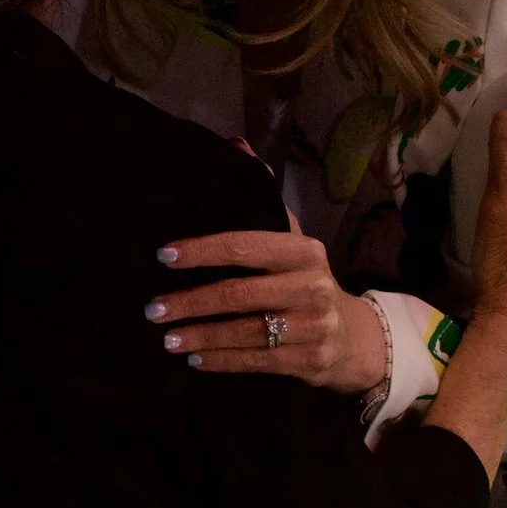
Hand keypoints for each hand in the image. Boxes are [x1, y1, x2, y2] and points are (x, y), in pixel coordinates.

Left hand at [148, 210, 390, 392]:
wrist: (353, 337)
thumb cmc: (306, 281)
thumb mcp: (293, 239)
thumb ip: (264, 198)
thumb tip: (235, 145)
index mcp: (304, 251)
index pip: (244, 246)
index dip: (202, 251)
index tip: (164, 256)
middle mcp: (312, 286)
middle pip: (240, 294)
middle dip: (192, 301)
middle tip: (153, 308)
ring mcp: (314, 326)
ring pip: (246, 332)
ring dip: (202, 336)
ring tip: (167, 338)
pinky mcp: (310, 360)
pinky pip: (258, 361)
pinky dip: (223, 361)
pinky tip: (195, 359)